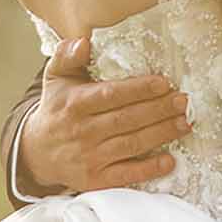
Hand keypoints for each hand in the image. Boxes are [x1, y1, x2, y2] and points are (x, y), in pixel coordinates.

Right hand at [20, 36, 191, 192]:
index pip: (110, 95)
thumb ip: (67, 56)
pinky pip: (125, 175)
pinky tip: (170, 161)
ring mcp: (89, 158)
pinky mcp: (95, 180)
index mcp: (75, 104)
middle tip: (183, 101)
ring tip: (184, 123)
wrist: (37, 152)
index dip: (138, 89)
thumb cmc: (56, 108)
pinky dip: (148, 169)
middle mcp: (82, 131)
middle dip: (158, 110)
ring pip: (131, 144)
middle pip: (126, 119)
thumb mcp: (55, 78)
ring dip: (161, 134)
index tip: (164, 83)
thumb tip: (84, 41)